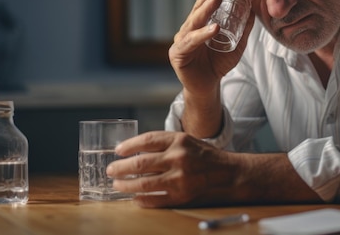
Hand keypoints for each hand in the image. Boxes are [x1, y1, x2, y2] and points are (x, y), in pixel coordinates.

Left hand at [106, 131, 237, 207]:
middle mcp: (178, 158)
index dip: (128, 146)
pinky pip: (154, 200)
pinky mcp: (181, 196)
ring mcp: (179, 178)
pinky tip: (134, 198)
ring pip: (143, 184)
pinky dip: (140, 200)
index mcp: (179, 140)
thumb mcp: (186, 140)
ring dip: (126, 185)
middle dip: (120, 168)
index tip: (118, 151)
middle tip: (111, 170)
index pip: (146, 140)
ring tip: (117, 185)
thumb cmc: (205, 156)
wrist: (228, 173)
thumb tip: (135, 151)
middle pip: (140, 163)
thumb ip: (164, 144)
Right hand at [168, 0, 254, 97]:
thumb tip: (254, 10)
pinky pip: (192, 42)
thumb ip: (243, 29)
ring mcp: (182, 40)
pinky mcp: (178, 53)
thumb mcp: (236, 44)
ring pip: (194, 21)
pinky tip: (214, 28)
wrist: (207, 87)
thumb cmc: (218, 64)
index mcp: (200, 23)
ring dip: (206, 8)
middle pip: (199, 6)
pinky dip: (203, 34)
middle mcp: (188, 28)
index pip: (207, 1)